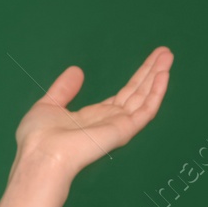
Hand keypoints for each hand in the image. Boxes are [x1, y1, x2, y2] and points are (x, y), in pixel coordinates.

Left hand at [14, 46, 172, 177]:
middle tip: (166, 52)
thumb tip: (76, 70)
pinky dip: (157, 92)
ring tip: (168, 56)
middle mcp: (110, 121)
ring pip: (144, 98)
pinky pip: (146, 110)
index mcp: (94, 116)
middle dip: (151, 72)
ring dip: (158, 76)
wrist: (41, 154)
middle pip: (137, 93)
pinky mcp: (123, 130)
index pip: (123, 94)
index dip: (137, 77)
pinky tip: (164, 74)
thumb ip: (64, 89)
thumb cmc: (39, 136)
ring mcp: (118, 126)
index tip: (150, 59)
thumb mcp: (49, 104)